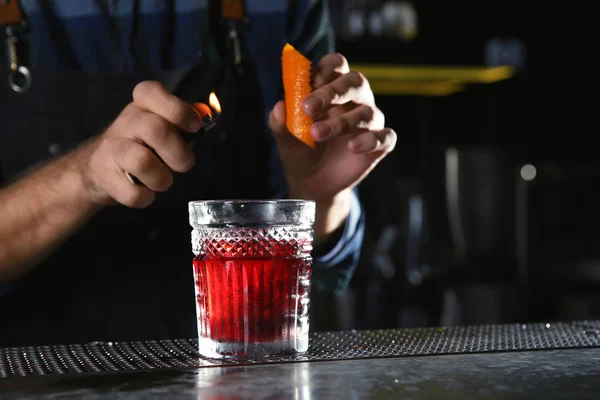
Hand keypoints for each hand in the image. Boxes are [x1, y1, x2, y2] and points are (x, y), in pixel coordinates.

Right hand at [77, 81, 200, 207]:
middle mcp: (125, 123)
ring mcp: (111, 149)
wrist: (97, 169)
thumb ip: (182, 121)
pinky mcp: (104, 176)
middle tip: (183, 164)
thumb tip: (205, 115)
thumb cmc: (140, 145)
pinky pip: (132, 193)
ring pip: (143, 162)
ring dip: (163, 179)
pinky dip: (145, 198)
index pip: (151, 91)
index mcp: (141, 105)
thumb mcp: (160, 125)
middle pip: (156, 130)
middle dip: (179, 153)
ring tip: (162, 180)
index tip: (194, 126)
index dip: (178, 109)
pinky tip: (145, 192)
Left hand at [269, 53, 395, 237]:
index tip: (310, 81)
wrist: (311, 182)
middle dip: (333, 92)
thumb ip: (280, 121)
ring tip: (317, 135)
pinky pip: (385, 136)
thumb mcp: (285, 137)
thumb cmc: (300, 150)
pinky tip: (352, 146)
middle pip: (355, 82)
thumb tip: (279, 107)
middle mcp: (355, 99)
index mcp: (331, 88)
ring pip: (367, 112)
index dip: (327, 68)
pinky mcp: (379, 144)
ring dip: (341, 122)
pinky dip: (370, 140)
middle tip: (308, 108)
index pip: (336, 65)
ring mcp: (369, 121)